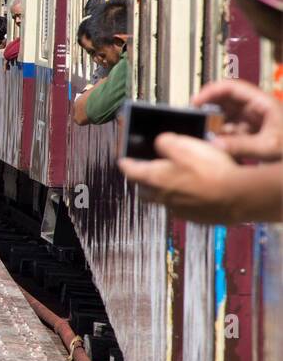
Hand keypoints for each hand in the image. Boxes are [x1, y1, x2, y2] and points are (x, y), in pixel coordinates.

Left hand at [118, 133, 246, 223]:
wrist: (238, 198)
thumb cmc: (209, 170)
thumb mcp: (184, 146)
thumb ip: (166, 143)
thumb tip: (159, 144)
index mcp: (154, 178)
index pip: (130, 171)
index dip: (125, 163)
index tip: (122, 161)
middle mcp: (161, 197)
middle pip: (143, 190)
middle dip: (141, 181)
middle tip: (145, 172)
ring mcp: (178, 210)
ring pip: (162, 200)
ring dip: (162, 191)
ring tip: (172, 181)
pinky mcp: (195, 218)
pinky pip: (181, 207)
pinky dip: (182, 198)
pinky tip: (194, 192)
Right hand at [192, 78, 282, 161]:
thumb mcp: (270, 146)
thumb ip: (241, 146)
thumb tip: (214, 145)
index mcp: (262, 104)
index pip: (231, 88)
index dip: (211, 91)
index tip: (195, 101)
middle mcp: (255, 111)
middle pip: (224, 102)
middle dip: (207, 110)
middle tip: (193, 120)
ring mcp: (252, 124)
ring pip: (224, 119)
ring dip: (212, 127)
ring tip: (203, 136)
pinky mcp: (250, 137)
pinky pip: (228, 133)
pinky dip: (219, 139)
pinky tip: (214, 146)